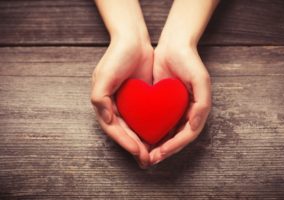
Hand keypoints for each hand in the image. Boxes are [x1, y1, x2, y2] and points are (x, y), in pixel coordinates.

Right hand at [91, 38, 152, 167]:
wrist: (134, 40)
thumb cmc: (117, 56)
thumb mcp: (104, 76)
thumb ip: (100, 98)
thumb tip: (106, 119)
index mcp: (103, 103)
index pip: (114, 129)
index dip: (125, 142)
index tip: (138, 152)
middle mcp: (114, 106)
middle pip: (124, 133)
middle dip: (135, 147)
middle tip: (147, 160)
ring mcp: (128, 104)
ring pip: (135, 129)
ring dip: (142, 143)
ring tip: (153, 155)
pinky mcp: (140, 100)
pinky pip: (144, 119)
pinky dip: (150, 129)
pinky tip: (159, 137)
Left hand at [148, 0, 217, 164]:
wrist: (174, 45)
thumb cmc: (189, 61)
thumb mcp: (200, 80)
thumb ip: (202, 105)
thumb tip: (193, 127)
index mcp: (197, 110)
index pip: (186, 135)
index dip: (173, 147)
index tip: (159, 154)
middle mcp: (187, 113)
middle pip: (176, 138)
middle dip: (163, 151)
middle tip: (149, 160)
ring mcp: (175, 109)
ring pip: (166, 133)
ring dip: (156, 145)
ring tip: (144, 154)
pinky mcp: (163, 104)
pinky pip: (157, 122)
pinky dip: (151, 131)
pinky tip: (140, 136)